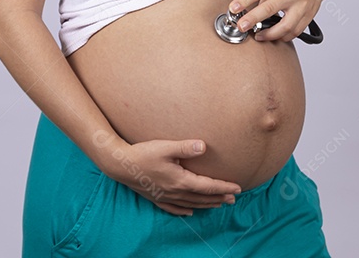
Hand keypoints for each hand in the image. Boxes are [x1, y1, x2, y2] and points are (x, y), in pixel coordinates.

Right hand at [98, 137, 241, 215]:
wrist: (120, 165)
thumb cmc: (143, 154)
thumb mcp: (165, 147)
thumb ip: (185, 147)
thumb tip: (203, 146)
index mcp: (180, 180)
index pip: (208, 186)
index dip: (224, 187)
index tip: (238, 188)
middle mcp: (175, 192)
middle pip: (202, 197)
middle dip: (219, 198)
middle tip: (234, 198)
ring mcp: (165, 197)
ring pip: (191, 203)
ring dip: (207, 204)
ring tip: (219, 204)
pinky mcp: (156, 198)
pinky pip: (174, 208)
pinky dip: (185, 210)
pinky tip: (190, 212)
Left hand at [228, 0, 329, 42]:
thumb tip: (253, 10)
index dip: (243, 1)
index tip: (233, 9)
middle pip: (269, 9)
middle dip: (252, 20)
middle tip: (241, 27)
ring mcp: (302, 5)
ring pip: (285, 26)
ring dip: (270, 35)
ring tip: (259, 36)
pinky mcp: (310, 15)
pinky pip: (296, 31)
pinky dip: (284, 36)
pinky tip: (276, 36)